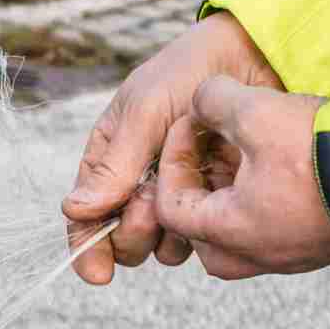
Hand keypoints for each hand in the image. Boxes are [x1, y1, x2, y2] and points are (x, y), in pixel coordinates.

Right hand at [63, 13, 284, 285]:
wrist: (255, 55)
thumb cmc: (191, 70)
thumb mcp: (147, 110)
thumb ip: (116, 164)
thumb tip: (74, 211)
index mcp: (111, 157)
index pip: (87, 214)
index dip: (87, 247)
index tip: (98, 273)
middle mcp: (140, 181)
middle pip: (123, 237)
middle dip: (132, 234)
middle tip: (149, 209)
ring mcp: (179, 192)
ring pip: (162, 244)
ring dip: (169, 234)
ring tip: (186, 199)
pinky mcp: (215, 198)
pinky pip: (201, 234)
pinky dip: (203, 228)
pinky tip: (216, 202)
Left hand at [152, 77, 329, 278]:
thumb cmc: (323, 153)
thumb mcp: (257, 112)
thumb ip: (214, 100)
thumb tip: (202, 99)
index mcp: (228, 235)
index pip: (169, 204)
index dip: (172, 156)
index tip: (193, 122)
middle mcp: (253, 256)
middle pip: (198, 223)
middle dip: (199, 175)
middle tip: (213, 137)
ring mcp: (288, 255)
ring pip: (236, 225)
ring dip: (232, 183)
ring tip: (249, 142)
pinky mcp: (316, 244)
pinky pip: (272, 224)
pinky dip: (264, 193)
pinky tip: (283, 156)